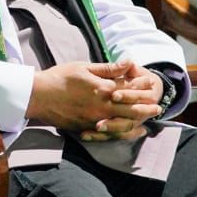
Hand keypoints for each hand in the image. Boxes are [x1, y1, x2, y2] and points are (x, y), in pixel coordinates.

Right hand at [27, 61, 159, 132]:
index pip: (129, 89)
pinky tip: (127, 133)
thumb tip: (128, 62)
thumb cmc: (60, 77)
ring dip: (136, 123)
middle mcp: (101, 107)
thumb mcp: (85, 67)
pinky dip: (120, 134)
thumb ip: (108, 68)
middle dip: (146, 109)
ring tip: (147, 123)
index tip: (152, 85)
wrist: (38, 96)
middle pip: (130, 110)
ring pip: (122, 124)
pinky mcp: (86, 128)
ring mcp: (94, 120)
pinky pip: (108, 134)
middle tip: (158, 108)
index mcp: (102, 89)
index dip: (143, 88)